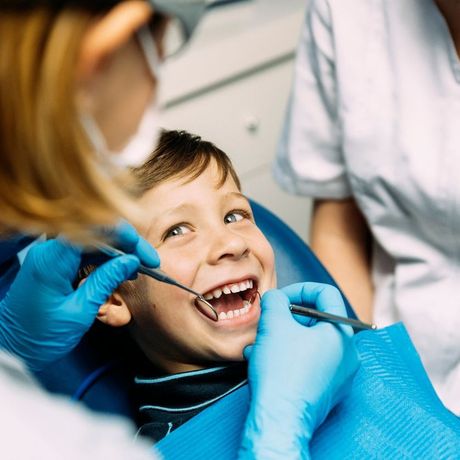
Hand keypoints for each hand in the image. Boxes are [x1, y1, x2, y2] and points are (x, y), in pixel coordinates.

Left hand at [0, 221, 158, 371]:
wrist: (12, 348)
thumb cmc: (39, 337)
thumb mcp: (79, 312)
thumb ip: (106, 281)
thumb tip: (131, 261)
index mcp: (52, 260)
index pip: (96, 229)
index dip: (127, 237)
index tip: (146, 256)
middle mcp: (50, 250)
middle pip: (97, 231)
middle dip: (127, 243)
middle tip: (149, 262)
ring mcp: (52, 254)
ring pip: (94, 239)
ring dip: (119, 250)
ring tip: (138, 269)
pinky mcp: (55, 261)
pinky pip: (86, 250)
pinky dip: (106, 258)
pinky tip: (120, 270)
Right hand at [239, 283, 358, 458]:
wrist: (280, 418)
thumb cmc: (282, 371)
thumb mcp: (273, 323)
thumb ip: (275, 300)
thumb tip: (276, 298)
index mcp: (341, 332)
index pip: (326, 293)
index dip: (299, 289)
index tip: (280, 299)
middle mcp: (348, 353)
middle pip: (316, 320)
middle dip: (286, 318)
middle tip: (268, 323)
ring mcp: (340, 375)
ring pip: (309, 343)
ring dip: (282, 339)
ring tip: (259, 345)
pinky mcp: (328, 391)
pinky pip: (308, 363)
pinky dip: (288, 357)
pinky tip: (264, 362)